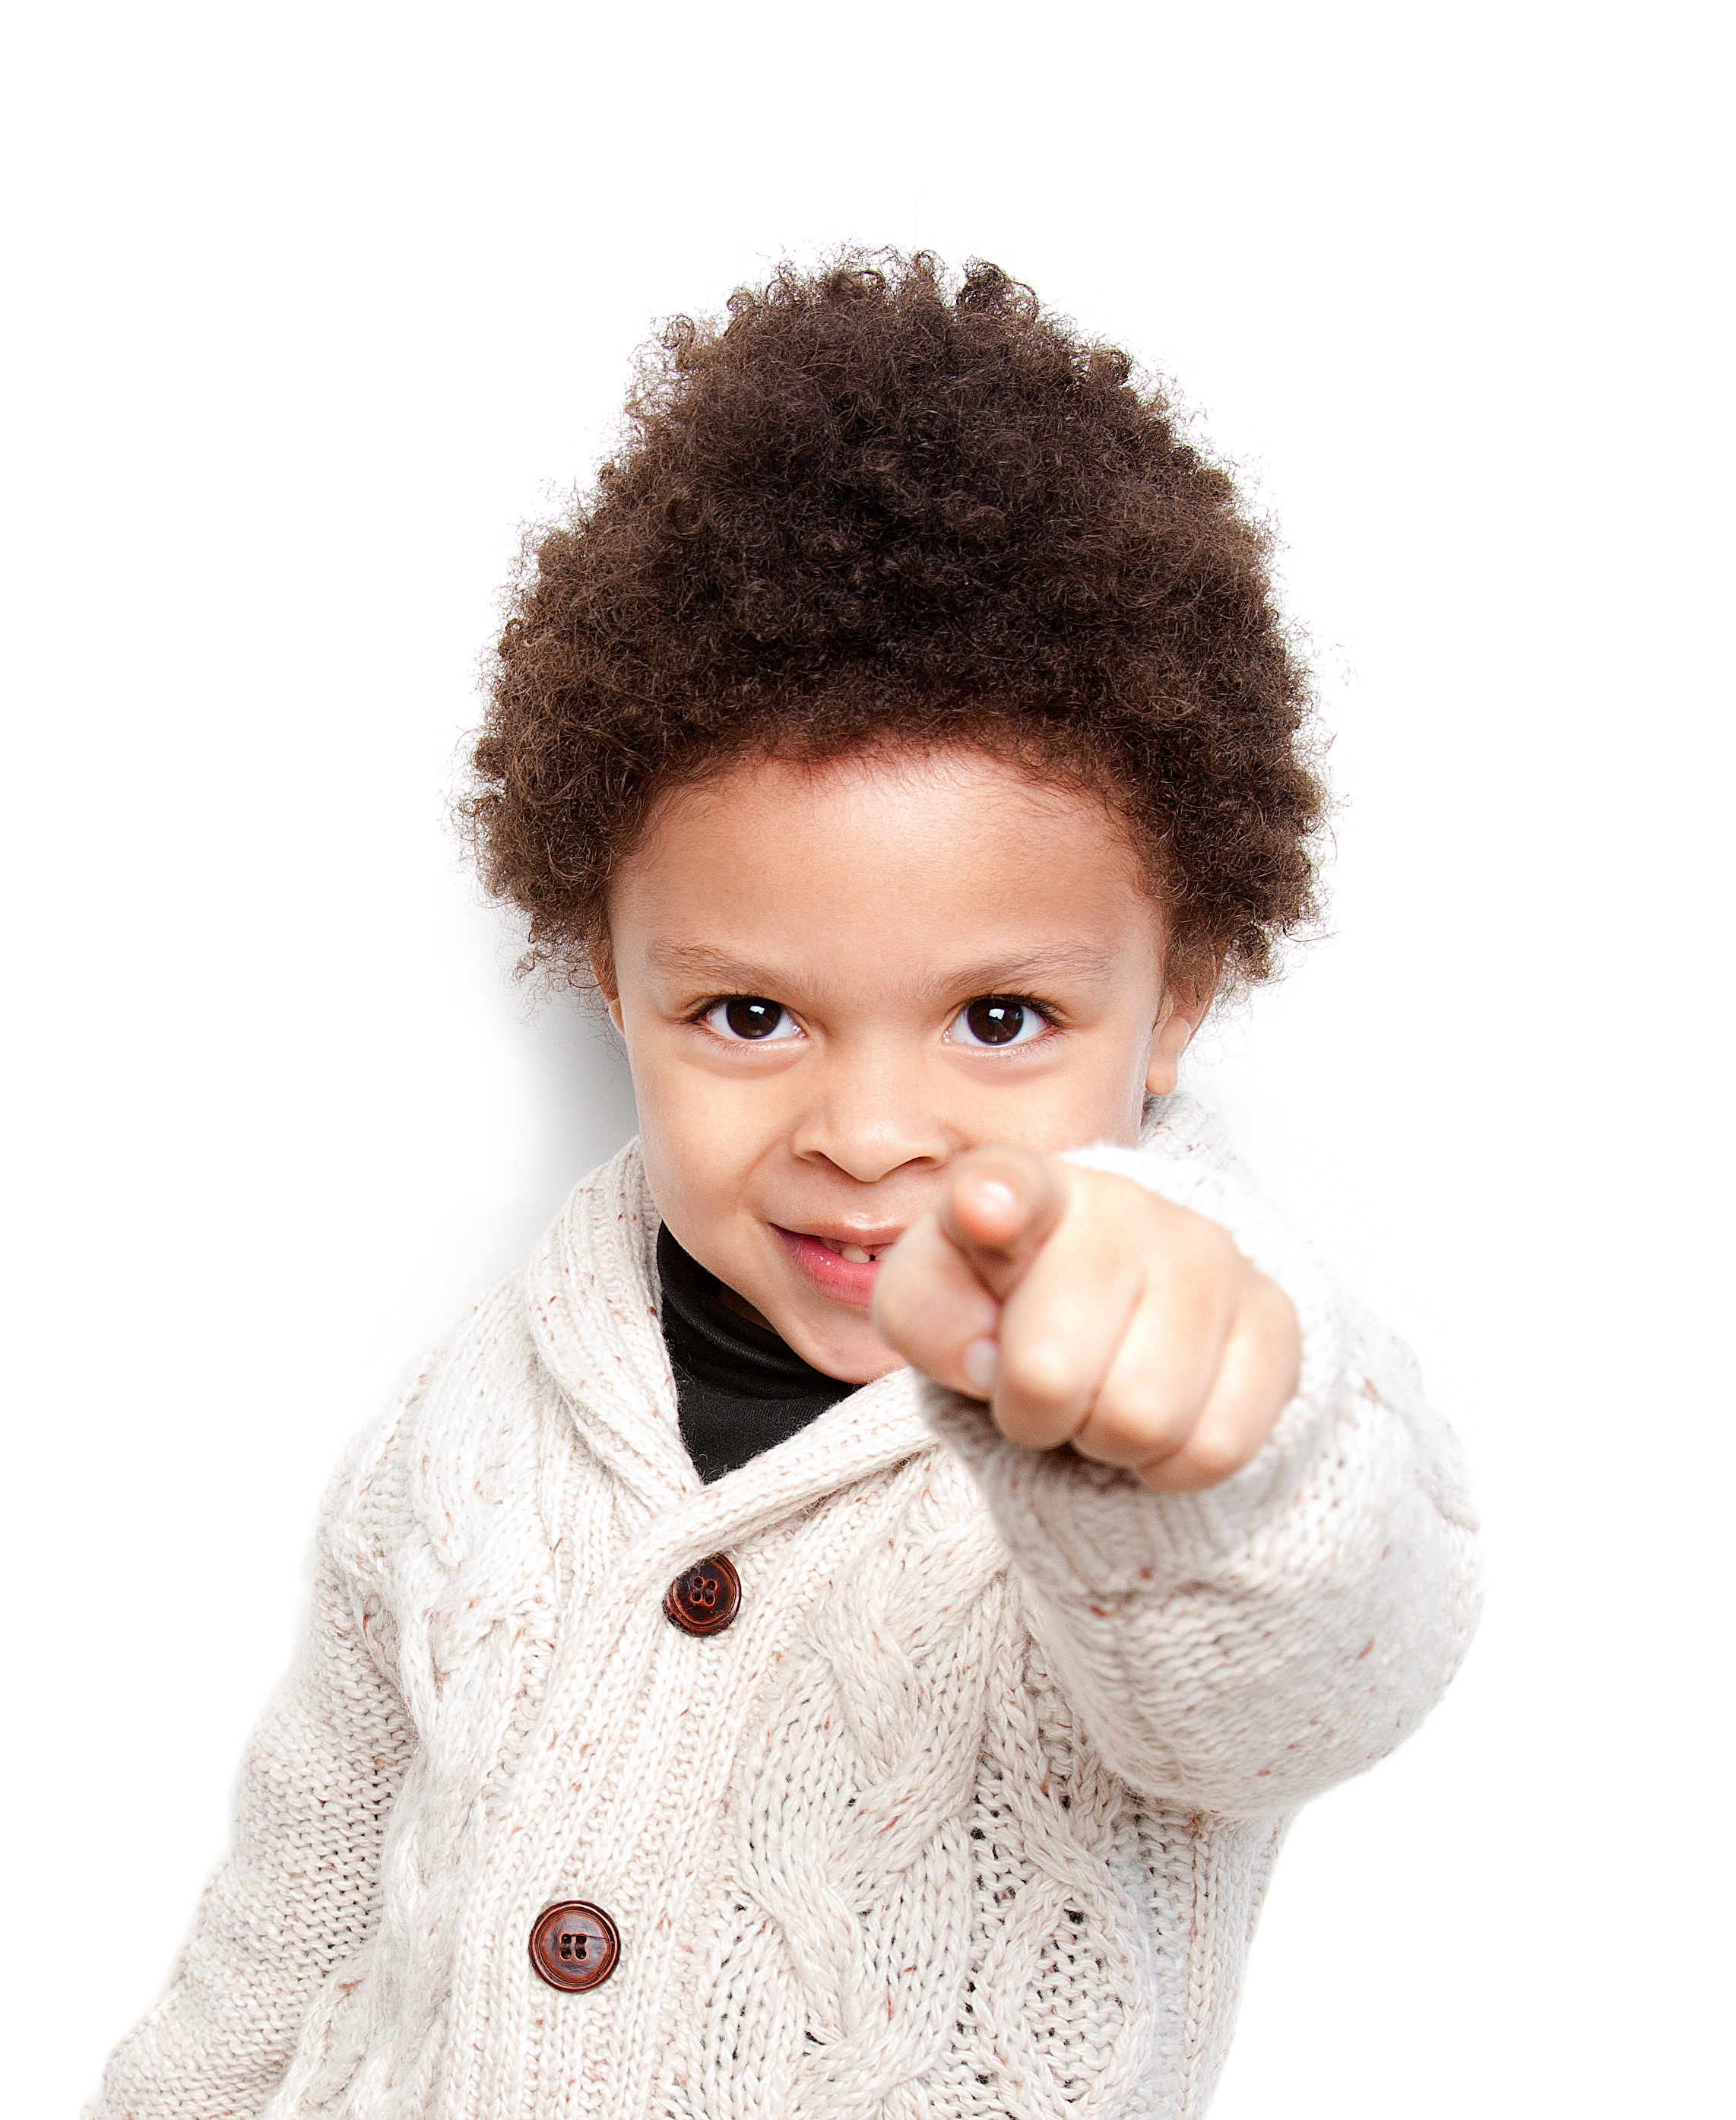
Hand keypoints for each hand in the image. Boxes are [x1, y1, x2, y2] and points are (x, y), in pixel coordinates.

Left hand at [872, 1147, 1300, 1491]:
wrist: (1120, 1312)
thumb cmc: (1005, 1305)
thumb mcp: (930, 1303)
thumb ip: (924, 1313)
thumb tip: (987, 1358)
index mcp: (1026, 1189)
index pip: (1012, 1189)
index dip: (994, 1203)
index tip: (982, 1210)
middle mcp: (1127, 1206)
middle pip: (1051, 1372)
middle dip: (1030, 1411)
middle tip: (1039, 1386)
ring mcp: (1211, 1256)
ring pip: (1142, 1419)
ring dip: (1103, 1439)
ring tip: (1100, 1395)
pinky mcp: (1273, 1319)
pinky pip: (1216, 1447)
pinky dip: (1170, 1465)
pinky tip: (1159, 1419)